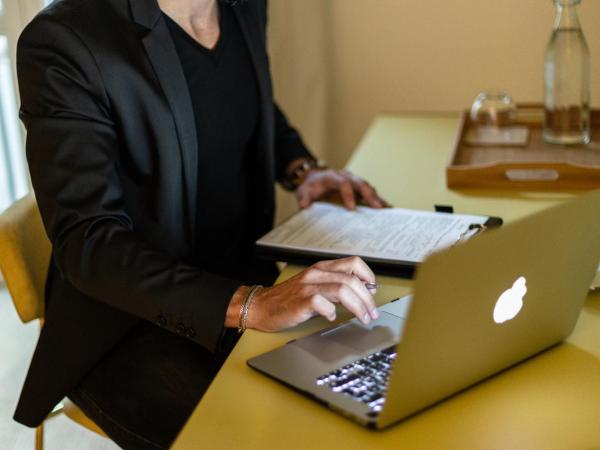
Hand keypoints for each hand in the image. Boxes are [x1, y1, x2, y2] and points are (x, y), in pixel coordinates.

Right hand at [243, 257, 378, 331]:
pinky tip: (331, 317)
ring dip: (358, 306)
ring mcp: (308, 287)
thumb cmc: (287, 299)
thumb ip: (334, 288)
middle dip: (367, 298)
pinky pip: (323, 304)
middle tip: (372, 312)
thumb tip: (360, 295)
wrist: (260, 306)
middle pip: (352, 279)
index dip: (368, 275)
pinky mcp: (300, 301)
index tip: (374, 290)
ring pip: (342, 289)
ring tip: (362, 317)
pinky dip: (332, 312)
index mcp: (321, 268)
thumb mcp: (314, 287)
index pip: (353, 263)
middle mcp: (316, 274)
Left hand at [296, 169, 389, 209]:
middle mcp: (347, 176)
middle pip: (361, 183)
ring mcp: (354, 181)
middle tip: (377, 208)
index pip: (343, 183)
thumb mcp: (303, 190)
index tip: (351, 208)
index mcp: (333, 176)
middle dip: (370, 195)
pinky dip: (379, 199)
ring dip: (377, 198)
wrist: (315, 178)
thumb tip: (304, 205)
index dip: (348, 194)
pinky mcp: (359, 187)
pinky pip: (371, 192)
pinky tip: (388, 208)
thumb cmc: (311, 186)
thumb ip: (304, 197)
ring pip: (368, 187)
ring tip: (387, 210)